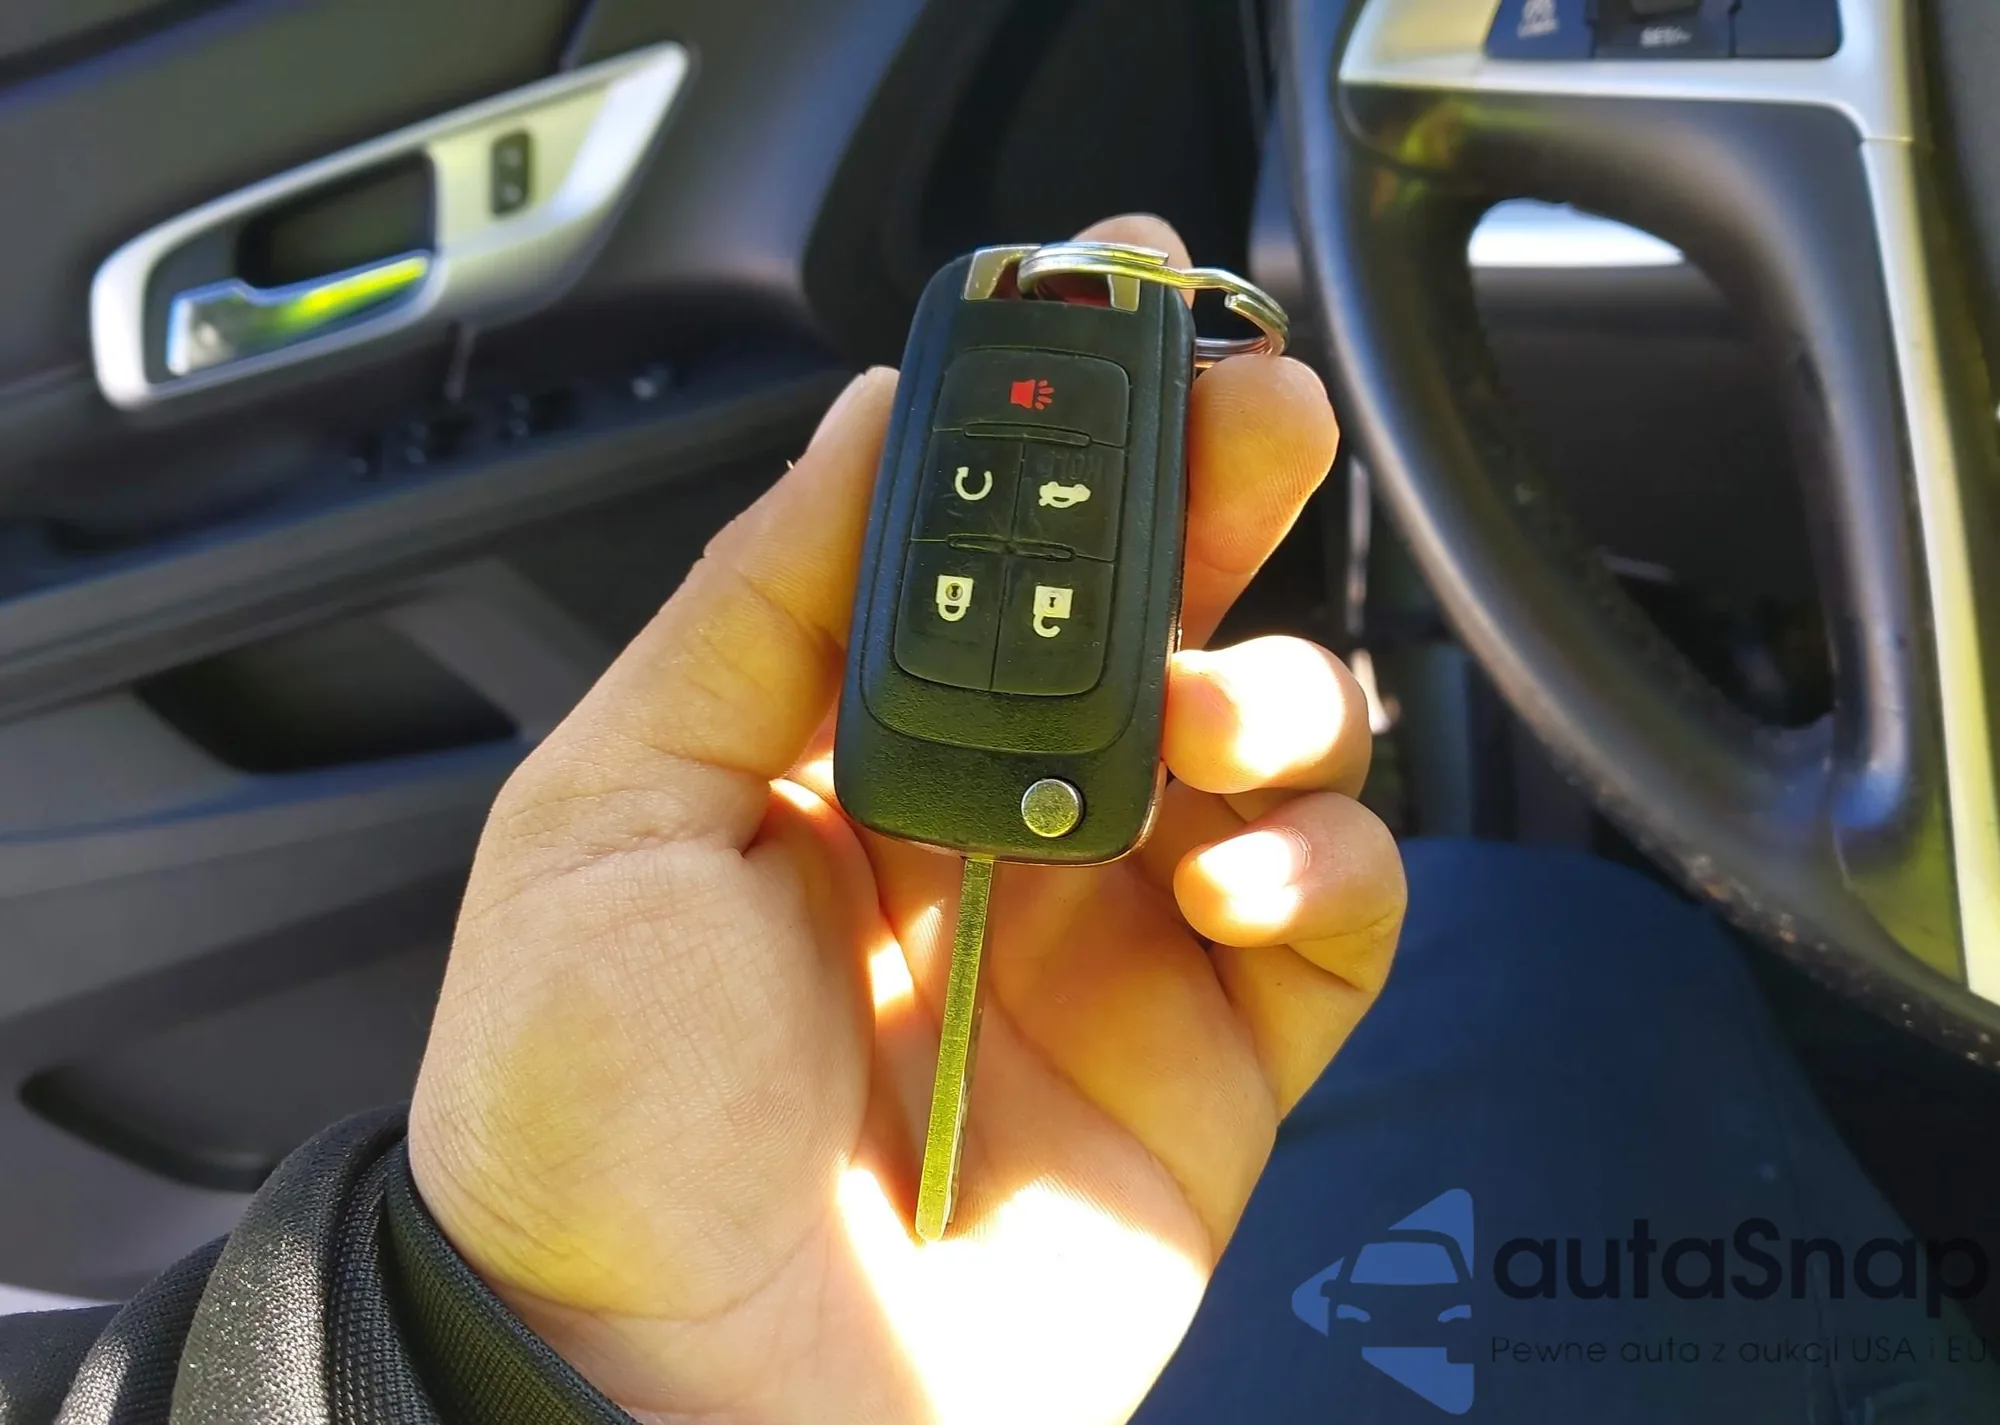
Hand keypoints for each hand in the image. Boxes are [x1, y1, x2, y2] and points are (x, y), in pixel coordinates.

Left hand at [407, 216, 1404, 1424]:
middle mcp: (1001, 822)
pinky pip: (1336, 917)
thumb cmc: (593, 1117)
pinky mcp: (1212, 1063)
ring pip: (1279, 741)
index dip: (1071, 427)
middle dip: (1223, 490)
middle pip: (1162, 610)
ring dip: (1278, 686)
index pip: (998, 545)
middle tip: (1259, 412)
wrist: (665, 1395)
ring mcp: (1116, 939)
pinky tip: (1233, 877)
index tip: (1124, 318)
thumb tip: (880, 417)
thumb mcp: (611, 812)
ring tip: (1203, 722)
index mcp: (855, 745)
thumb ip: (761, 604)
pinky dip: (1327, 865)